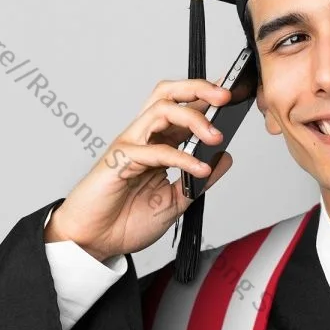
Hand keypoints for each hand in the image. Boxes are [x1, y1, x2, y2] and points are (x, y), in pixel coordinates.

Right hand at [44, 78, 235, 261]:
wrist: (95, 242)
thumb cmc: (126, 220)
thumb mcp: (177, 200)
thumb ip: (199, 179)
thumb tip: (225, 157)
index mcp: (157, 142)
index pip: (182, 108)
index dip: (206, 97)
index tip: (234, 93)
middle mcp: (143, 137)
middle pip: (168, 94)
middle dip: (198, 88)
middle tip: (226, 95)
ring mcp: (130, 145)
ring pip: (161, 110)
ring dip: (193, 118)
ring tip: (216, 136)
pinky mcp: (119, 160)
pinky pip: (154, 151)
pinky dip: (181, 158)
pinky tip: (200, 169)